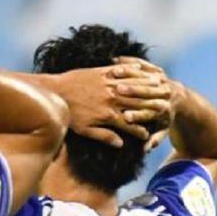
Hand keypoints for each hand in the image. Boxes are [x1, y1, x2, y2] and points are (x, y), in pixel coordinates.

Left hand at [45, 59, 171, 147]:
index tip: (146, 137)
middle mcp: (112, 99)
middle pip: (137, 105)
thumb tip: (120, 144)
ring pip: (133, 87)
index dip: (139, 132)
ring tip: (157, 91)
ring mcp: (108, 84)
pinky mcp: (103, 72)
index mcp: (108, 115)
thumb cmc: (68, 114)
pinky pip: (123, 71)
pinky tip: (142, 72)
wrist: (55, 92)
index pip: (130, 125)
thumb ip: (104, 136)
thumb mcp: (85, 130)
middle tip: (160, 113)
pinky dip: (134, 72)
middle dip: (149, 110)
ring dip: (147, 89)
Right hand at [110, 57, 175, 148]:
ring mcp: (160, 79)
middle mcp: (163, 92)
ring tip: (115, 72)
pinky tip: (117, 59)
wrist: (182, 99)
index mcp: (163, 109)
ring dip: (129, 73)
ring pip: (144, 75)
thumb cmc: (167, 118)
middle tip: (117, 91)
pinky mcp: (156, 70)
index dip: (137, 114)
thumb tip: (145, 149)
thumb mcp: (164, 130)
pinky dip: (131, 61)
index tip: (125, 117)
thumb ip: (156, 139)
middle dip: (132, 91)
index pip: (148, 112)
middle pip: (145, 91)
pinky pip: (143, 64)